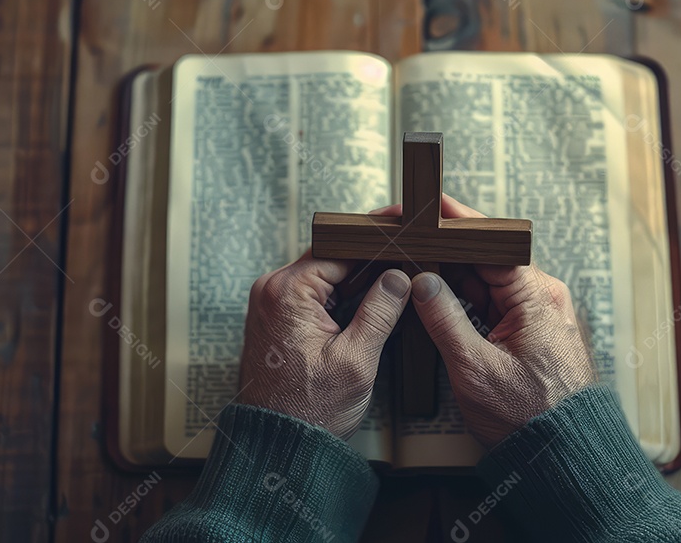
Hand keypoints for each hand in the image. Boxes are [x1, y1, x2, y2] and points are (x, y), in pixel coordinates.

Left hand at [238, 251, 410, 438]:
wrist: (277, 446)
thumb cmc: (309, 411)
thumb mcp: (356, 360)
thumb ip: (380, 311)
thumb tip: (399, 277)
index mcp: (288, 291)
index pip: (340, 248)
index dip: (377, 242)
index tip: (404, 234)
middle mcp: (272, 290)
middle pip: (332, 259)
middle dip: (370, 263)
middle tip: (408, 266)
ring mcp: (271, 304)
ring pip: (326, 278)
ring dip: (357, 285)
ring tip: (395, 291)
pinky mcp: (277, 320)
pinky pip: (314, 296)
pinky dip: (341, 301)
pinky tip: (369, 311)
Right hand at [406, 195, 596, 448]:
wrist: (564, 454)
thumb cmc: (529, 418)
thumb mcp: (475, 369)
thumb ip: (444, 320)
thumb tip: (422, 282)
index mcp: (535, 294)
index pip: (488, 242)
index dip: (452, 222)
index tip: (425, 206)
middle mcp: (540, 295)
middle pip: (483, 257)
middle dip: (444, 248)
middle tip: (405, 239)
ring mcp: (535, 312)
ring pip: (483, 279)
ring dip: (450, 274)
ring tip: (411, 264)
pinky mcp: (528, 329)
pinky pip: (490, 301)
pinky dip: (462, 297)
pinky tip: (434, 296)